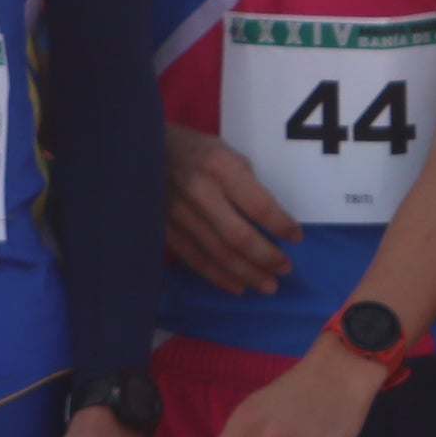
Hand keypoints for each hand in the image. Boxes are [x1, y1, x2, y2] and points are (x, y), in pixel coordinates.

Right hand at [163, 126, 297, 294]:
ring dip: (247, 274)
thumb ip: (246, 184)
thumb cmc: (194, 150)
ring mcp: (177, 214)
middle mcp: (198, 191)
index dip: (280, 225)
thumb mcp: (226, 153)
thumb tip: (270, 220)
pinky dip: (219, 277)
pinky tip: (238, 286)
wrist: (139, 150)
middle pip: (238, 237)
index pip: (258, 205)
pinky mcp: (163, 230)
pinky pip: (195, 260)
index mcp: (219, 166)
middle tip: (285, 269)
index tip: (296, 237)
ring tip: (269, 285)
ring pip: (218, 254)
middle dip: (266, 257)